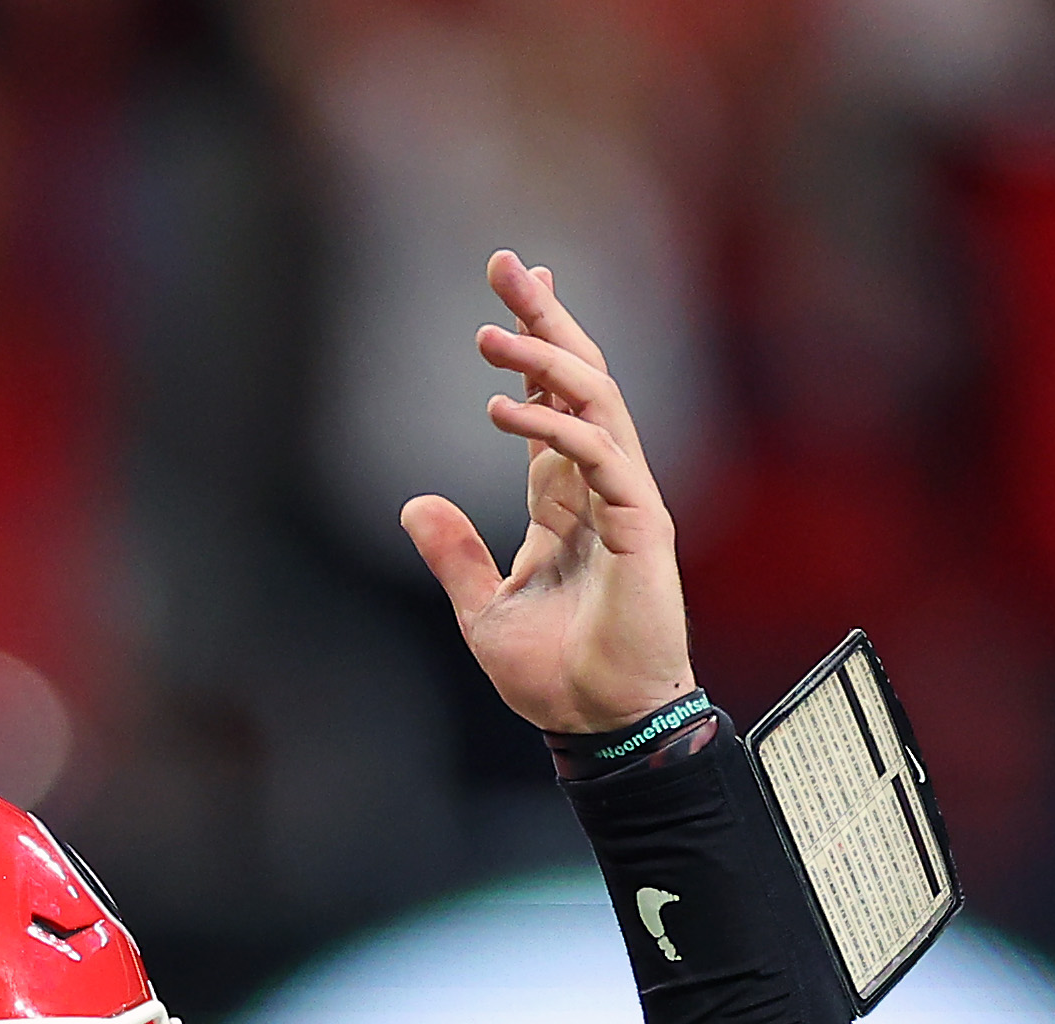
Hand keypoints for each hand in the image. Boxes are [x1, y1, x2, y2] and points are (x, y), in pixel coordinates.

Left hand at [399, 251, 697, 739]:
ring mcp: (626, 501)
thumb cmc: (559, 678)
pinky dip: (553, 426)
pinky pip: (599, 455)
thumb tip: (413, 505)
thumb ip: (454, 555)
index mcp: (569, 503)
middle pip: (579, 380)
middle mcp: (602, 488)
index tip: (509, 293)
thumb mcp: (483, 610)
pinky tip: (503, 408)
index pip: (554, 405)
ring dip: (545, 358)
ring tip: (491, 329)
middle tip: (508, 263)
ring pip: (595, 401)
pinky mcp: (641, 525)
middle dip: (546, 318)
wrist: (604, 728)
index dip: (535, 347)